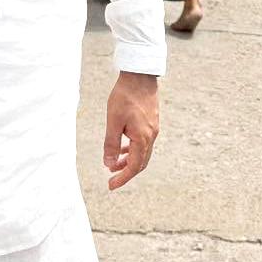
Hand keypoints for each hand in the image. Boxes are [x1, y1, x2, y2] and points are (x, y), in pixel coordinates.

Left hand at [104, 71, 159, 191]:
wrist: (140, 76)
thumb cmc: (125, 96)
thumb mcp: (113, 121)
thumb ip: (111, 144)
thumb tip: (109, 164)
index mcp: (142, 138)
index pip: (134, 166)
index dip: (123, 178)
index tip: (111, 185)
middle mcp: (151, 136)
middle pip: (141, 163)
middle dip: (126, 173)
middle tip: (112, 179)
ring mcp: (153, 129)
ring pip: (142, 153)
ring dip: (129, 161)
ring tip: (114, 164)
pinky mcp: (151, 122)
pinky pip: (143, 142)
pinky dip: (133, 149)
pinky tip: (123, 147)